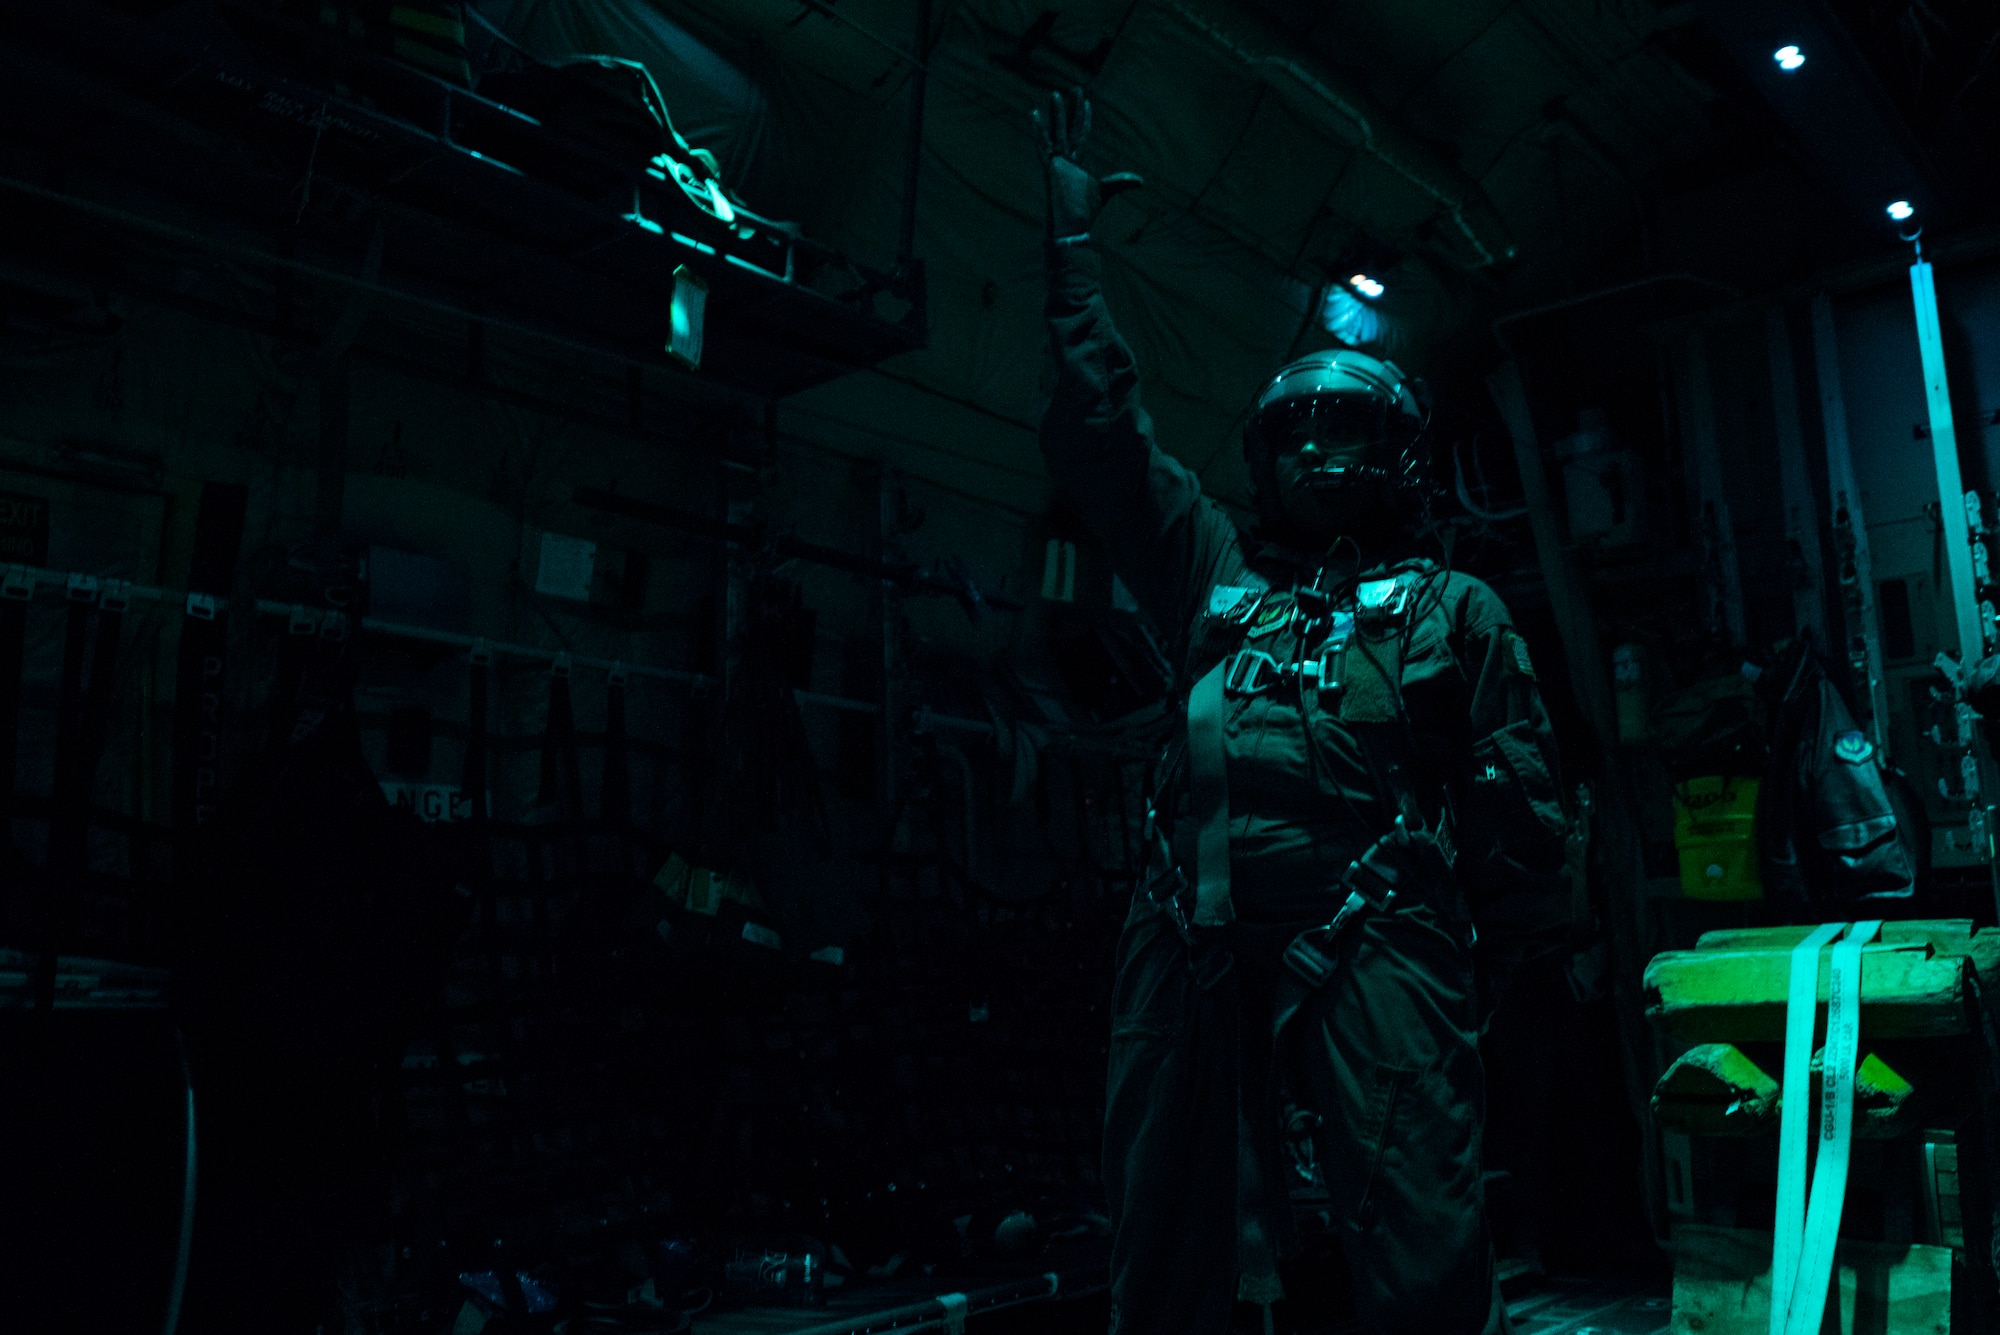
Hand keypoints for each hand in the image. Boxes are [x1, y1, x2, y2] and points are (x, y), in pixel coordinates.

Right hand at [1031, 87, 1140, 244]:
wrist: (1073, 224)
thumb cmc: (1085, 211)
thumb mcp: (1107, 190)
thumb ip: (1121, 182)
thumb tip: (1141, 181)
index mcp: (1077, 163)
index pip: (1081, 135)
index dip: (1084, 119)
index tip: (1087, 102)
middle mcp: (1066, 159)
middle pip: (1069, 127)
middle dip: (1072, 108)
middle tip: (1075, 88)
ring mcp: (1057, 162)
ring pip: (1057, 131)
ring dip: (1057, 113)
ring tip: (1055, 93)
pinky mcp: (1049, 166)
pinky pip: (1042, 144)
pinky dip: (1037, 129)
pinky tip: (1032, 113)